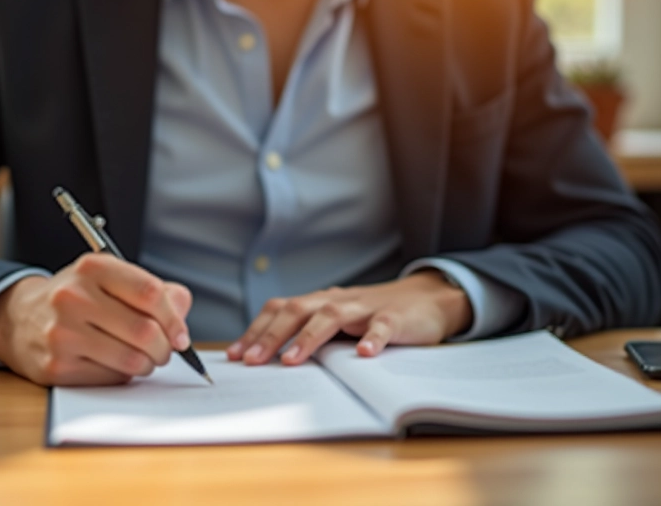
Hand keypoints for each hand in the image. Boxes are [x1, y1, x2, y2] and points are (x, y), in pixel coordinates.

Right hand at [0, 253, 192, 385]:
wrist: (21, 319)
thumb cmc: (78, 299)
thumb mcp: (111, 279)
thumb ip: (154, 291)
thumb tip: (181, 315)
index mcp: (93, 268)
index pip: (150, 293)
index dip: (174, 318)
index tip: (181, 335)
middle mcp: (73, 297)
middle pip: (144, 330)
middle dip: (165, 347)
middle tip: (165, 350)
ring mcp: (62, 333)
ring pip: (131, 359)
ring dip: (147, 364)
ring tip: (143, 358)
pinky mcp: (56, 366)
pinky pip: (111, 377)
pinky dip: (123, 375)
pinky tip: (114, 363)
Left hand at [226, 271, 471, 365]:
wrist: (426, 299)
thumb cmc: (373, 315)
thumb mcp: (337, 322)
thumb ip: (308, 333)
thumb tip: (266, 357)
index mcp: (319, 302)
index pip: (279, 310)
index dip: (255, 331)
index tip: (234, 355)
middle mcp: (337, 301)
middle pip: (297, 311)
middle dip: (270, 336)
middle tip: (251, 361)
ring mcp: (365, 308)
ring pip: (332, 316)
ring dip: (309, 338)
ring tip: (292, 360)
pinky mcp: (395, 318)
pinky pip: (382, 326)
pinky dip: (373, 338)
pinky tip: (365, 354)